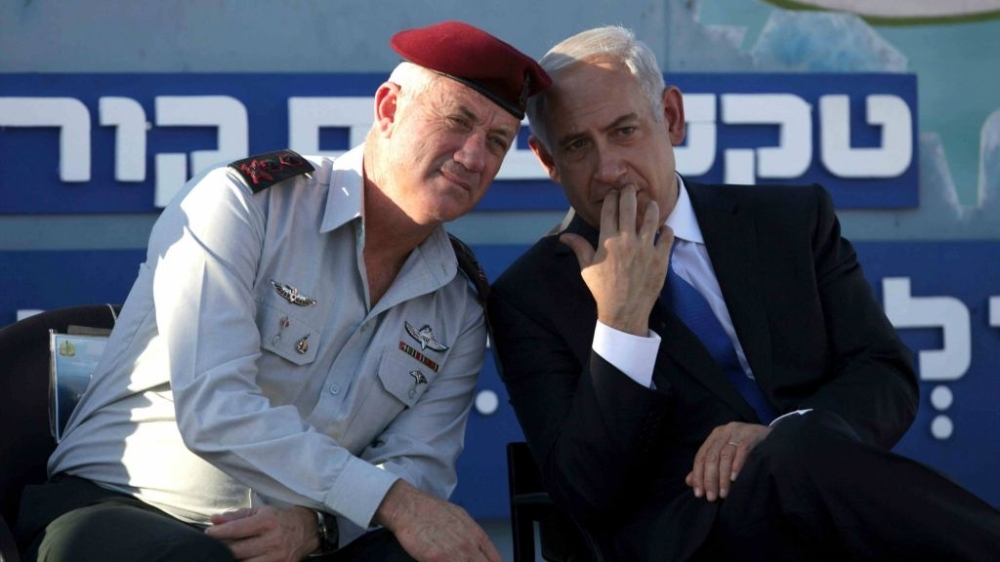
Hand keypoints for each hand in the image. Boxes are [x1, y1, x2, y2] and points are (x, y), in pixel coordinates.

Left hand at [205, 505, 317, 561]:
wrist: (307, 530)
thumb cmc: (279, 519)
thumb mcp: (260, 512)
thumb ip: (236, 516)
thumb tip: (214, 520)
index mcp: (267, 522)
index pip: (236, 529)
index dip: (218, 533)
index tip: (208, 533)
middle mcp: (272, 540)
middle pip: (237, 550)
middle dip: (222, 548)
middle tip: (214, 546)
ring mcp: (277, 557)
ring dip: (232, 560)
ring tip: (227, 555)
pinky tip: (242, 560)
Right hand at [374, 479, 501, 561]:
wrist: (409, 507)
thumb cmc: (431, 511)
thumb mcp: (460, 518)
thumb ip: (472, 536)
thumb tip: (477, 549)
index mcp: (476, 534)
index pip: (496, 560)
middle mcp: (470, 545)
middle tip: (466, 561)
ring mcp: (455, 553)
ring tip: (452, 560)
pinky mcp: (438, 559)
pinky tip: (443, 561)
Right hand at [560, 185, 671, 335]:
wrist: (624, 312)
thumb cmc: (603, 290)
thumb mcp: (587, 269)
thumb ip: (579, 248)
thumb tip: (563, 237)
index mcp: (607, 241)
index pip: (610, 210)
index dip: (612, 197)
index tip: (614, 192)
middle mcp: (626, 241)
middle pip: (630, 207)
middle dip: (630, 192)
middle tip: (631, 187)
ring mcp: (645, 249)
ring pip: (652, 218)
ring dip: (651, 207)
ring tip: (651, 203)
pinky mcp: (660, 258)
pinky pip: (667, 237)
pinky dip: (666, 230)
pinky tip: (664, 228)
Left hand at [685, 421, 771, 501]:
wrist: (772, 436)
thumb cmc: (745, 447)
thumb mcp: (725, 454)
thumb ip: (707, 467)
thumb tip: (689, 481)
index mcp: (715, 436)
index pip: (701, 456)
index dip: (698, 475)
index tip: (699, 493)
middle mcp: (724, 432)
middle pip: (712, 457)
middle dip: (710, 479)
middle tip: (711, 497)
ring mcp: (738, 432)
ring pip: (725, 456)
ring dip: (723, 477)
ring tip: (723, 494)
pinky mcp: (752, 435)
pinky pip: (742, 451)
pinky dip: (737, 465)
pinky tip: (735, 478)